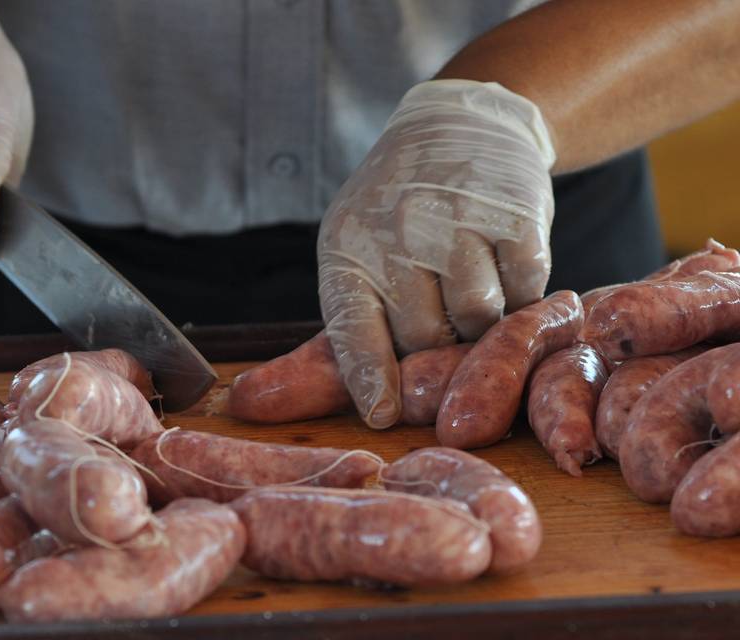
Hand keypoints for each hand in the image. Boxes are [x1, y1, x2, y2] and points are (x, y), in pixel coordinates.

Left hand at [317, 80, 555, 427]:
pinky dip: (519, 293)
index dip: (369, 377)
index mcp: (347, 247)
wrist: (456, 128)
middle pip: (424, 338)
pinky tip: (501, 262)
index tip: (383, 413)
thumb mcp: (355, 252)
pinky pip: (524, 292)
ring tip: (469, 285)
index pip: (353, 329)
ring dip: (480, 322)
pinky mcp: (516, 216)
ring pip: (478, 320)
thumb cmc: (396, 214)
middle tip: (442, 316)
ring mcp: (459, 221)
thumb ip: (354, 322)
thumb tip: (329, 404)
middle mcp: (398, 232)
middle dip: (436, 345)